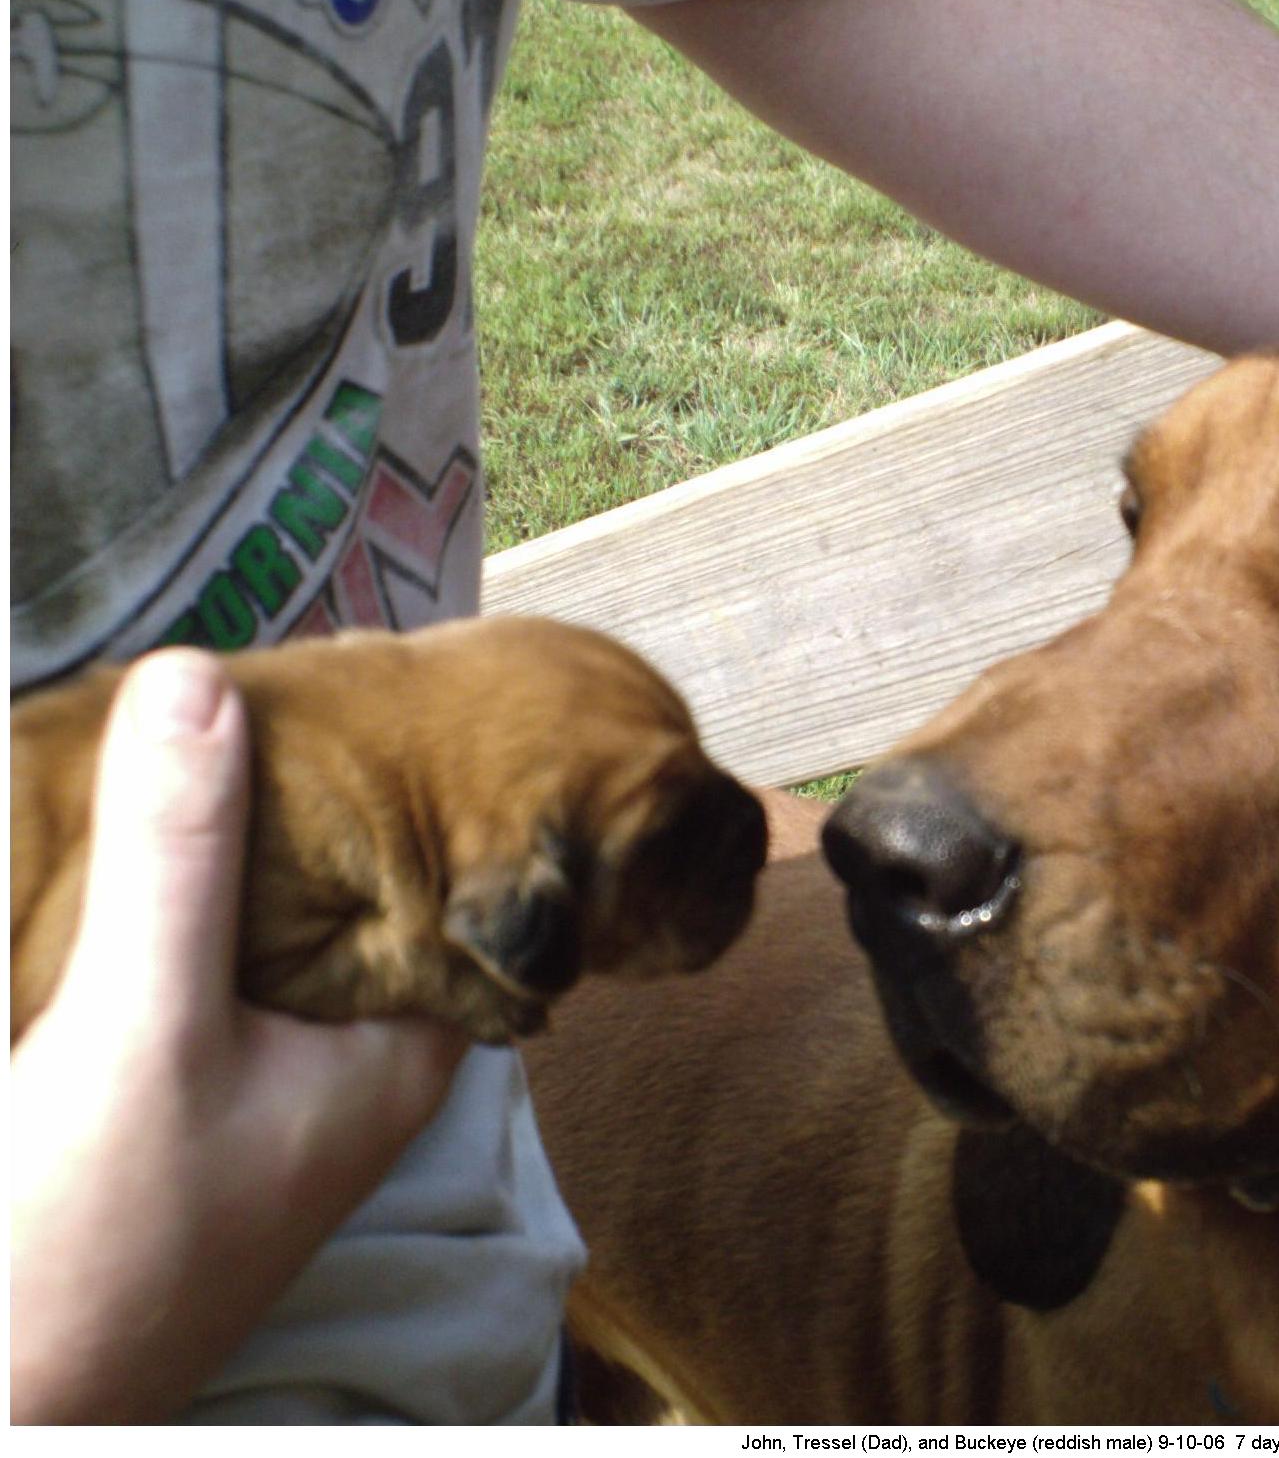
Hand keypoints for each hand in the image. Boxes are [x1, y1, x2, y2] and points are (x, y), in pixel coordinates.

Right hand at [10, 651, 466, 1423]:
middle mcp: (351, 1060)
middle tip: (294, 673)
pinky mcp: (181, 1090)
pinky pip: (198, 961)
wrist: (15, 1392)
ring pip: (273, 921)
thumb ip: (181, 859)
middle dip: (322, 795)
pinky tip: (145, 823)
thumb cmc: (98, 1237)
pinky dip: (178, 895)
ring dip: (239, 839)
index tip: (392, 684)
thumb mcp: (144, 1024)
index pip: (455, 887)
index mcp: (399, 1050)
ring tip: (216, 714)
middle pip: (359, 891)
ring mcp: (266, 1077)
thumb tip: (203, 679)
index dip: (431, 788)